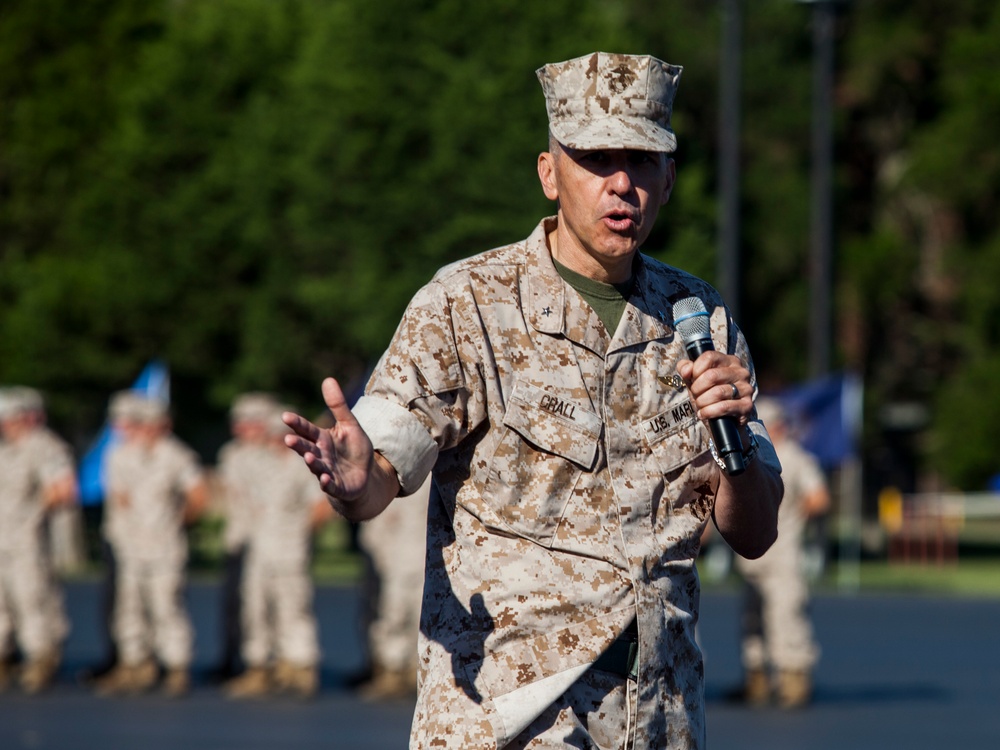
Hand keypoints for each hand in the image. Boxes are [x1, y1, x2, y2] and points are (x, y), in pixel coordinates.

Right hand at [283, 377, 374, 502]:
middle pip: (307, 448)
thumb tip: (328, 379)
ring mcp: (326, 471)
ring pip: (316, 466)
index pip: (307, 429)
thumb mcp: (349, 424)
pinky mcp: (336, 486)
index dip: (297, 423)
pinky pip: (330, 485)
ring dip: (311, 462)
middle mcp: (320, 455)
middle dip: (298, 444)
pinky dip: (326, 483)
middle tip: (288, 439)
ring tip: (307, 456)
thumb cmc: (353, 449)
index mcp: (322, 439)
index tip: (286, 416)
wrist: (364, 475)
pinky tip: (324, 479)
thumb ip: (338, 405)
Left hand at [676, 351, 751, 425]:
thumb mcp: (695, 380)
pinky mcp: (746, 406)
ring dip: (702, 402)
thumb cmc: (708, 395)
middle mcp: (741, 372)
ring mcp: (746, 388)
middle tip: (696, 395)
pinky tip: (704, 414)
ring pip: (717, 392)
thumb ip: (686, 369)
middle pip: (711, 375)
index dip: (695, 369)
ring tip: (700, 406)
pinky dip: (709, 412)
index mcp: (729, 361)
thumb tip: (686, 369)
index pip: (709, 357)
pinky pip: (724, 407)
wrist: (723, 419)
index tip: (692, 379)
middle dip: (697, 388)